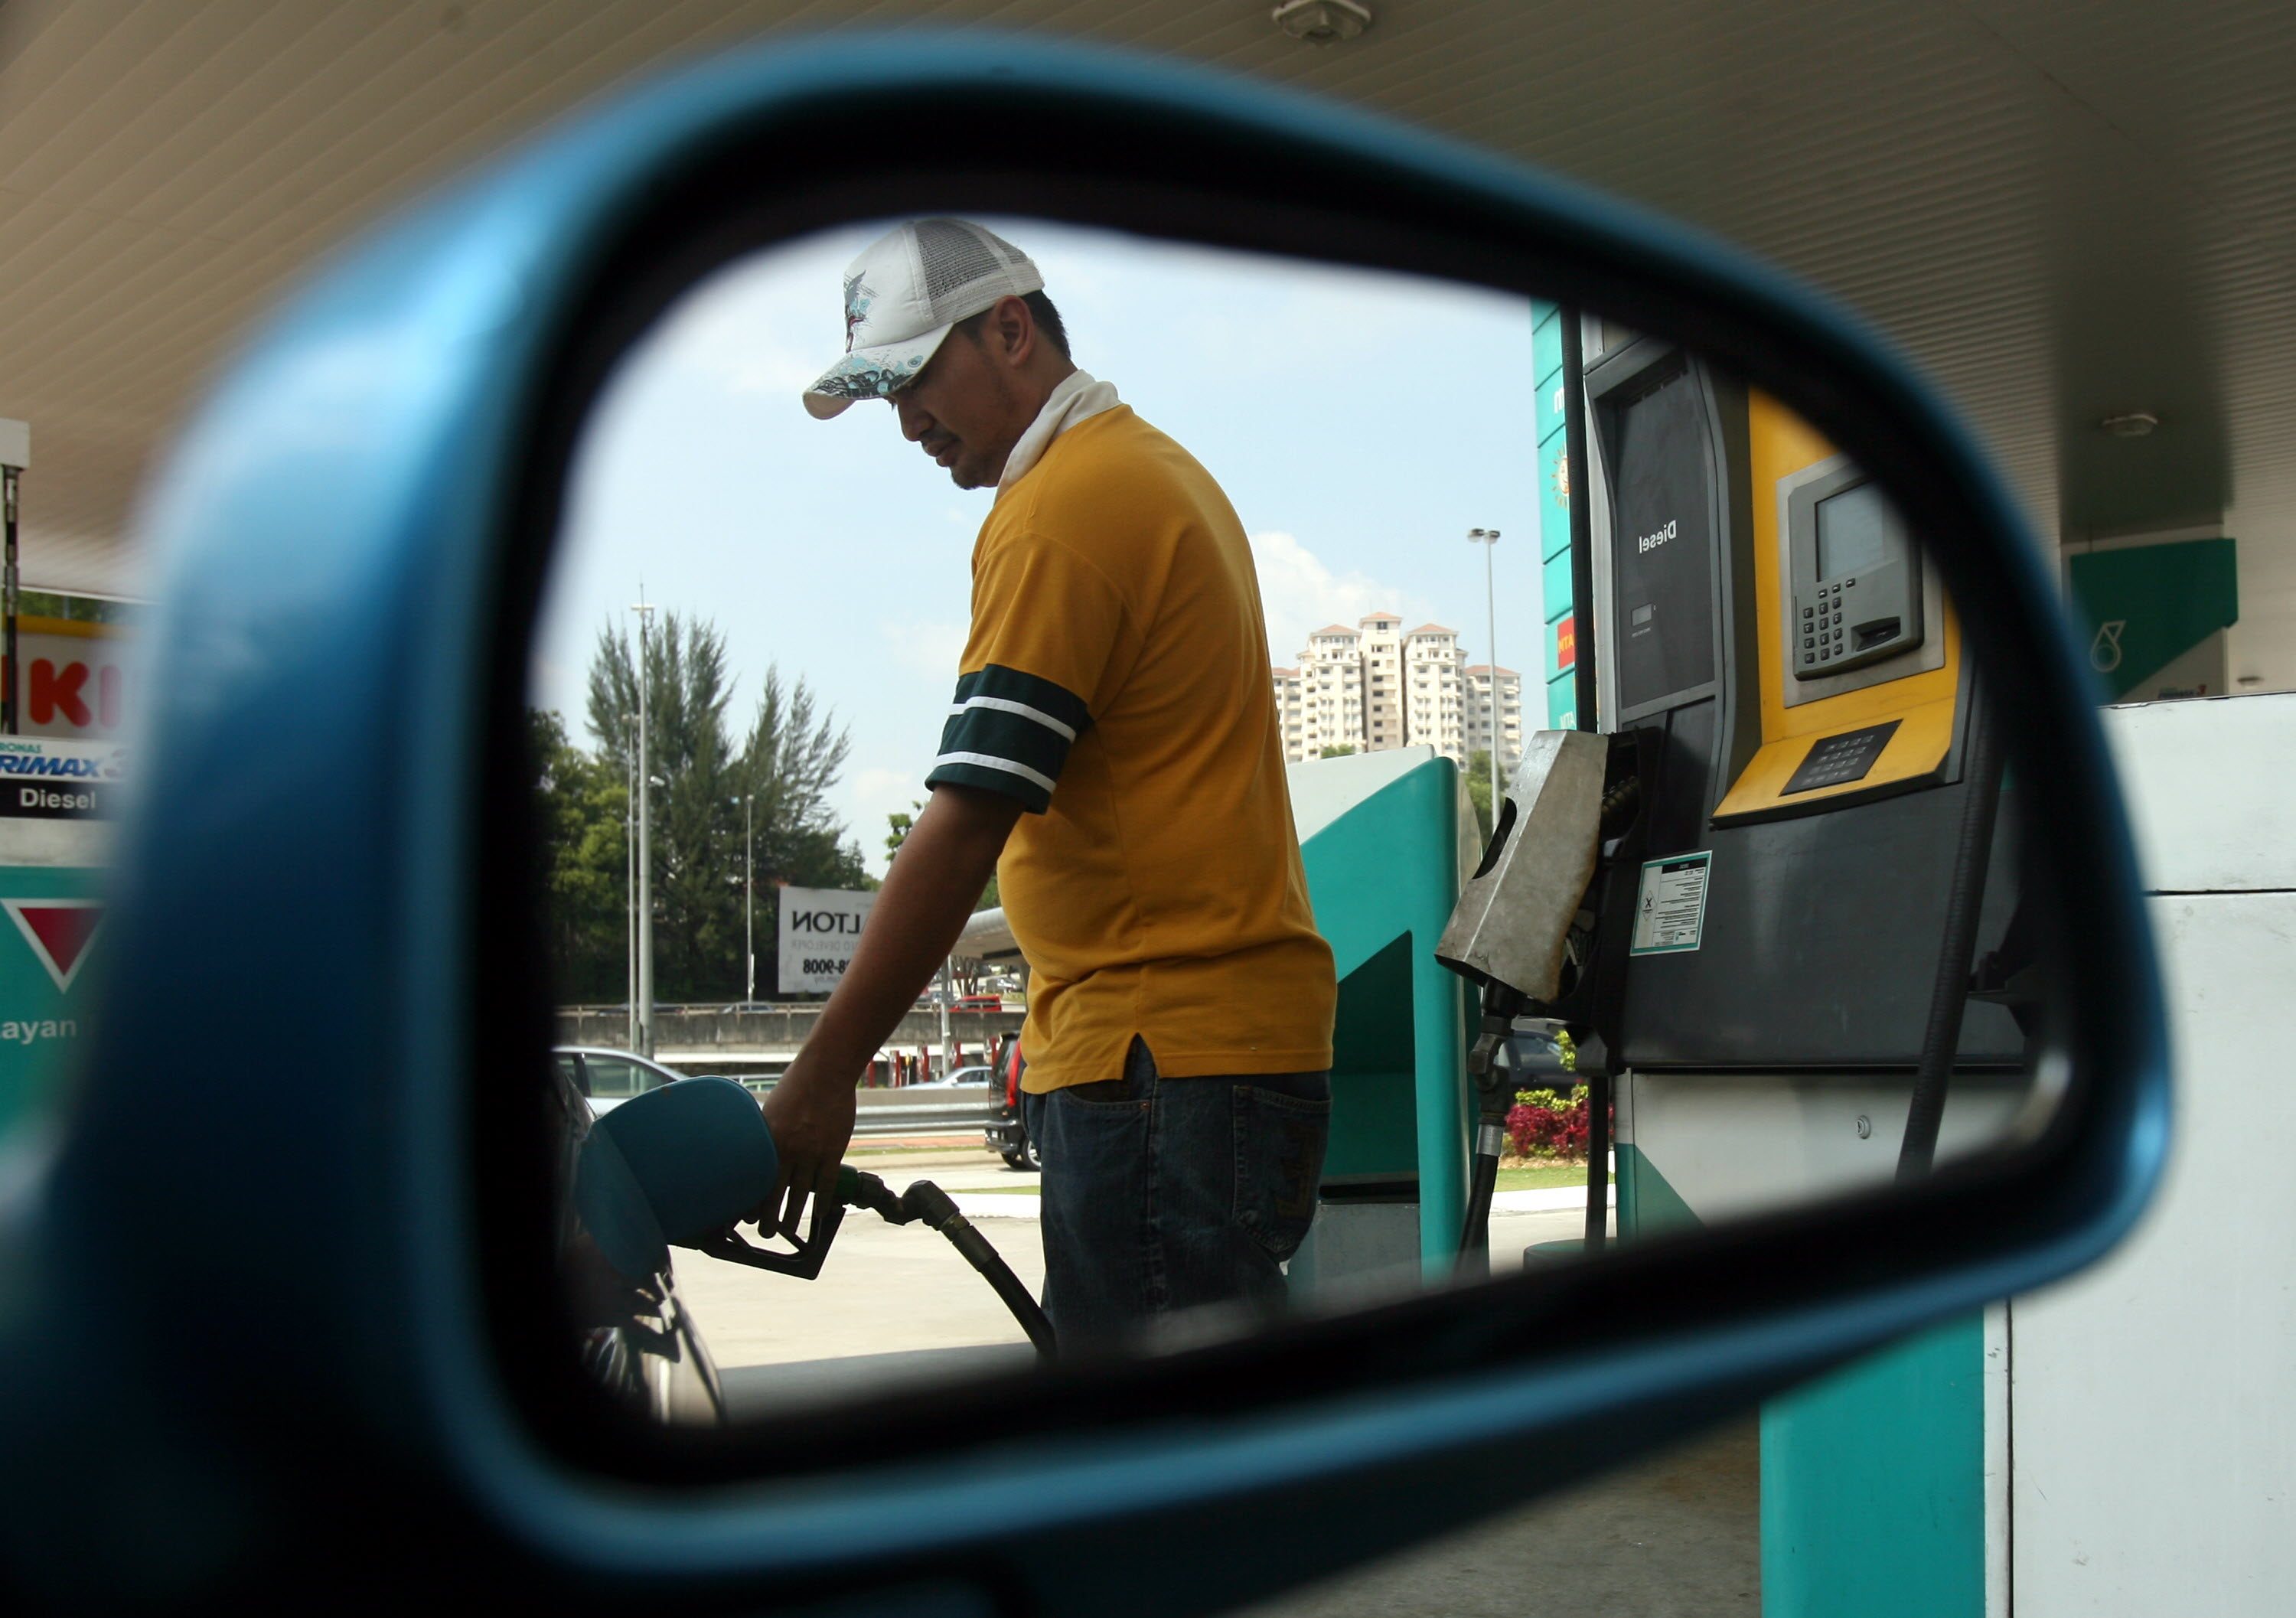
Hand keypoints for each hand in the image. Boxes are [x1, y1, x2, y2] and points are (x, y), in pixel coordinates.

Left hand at [756, 1051, 858, 1239]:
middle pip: (776, 1192)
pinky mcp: (833, 1150)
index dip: (751, 1201)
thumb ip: (766, 1133)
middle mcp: (789, 1149)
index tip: (746, 1218)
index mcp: (770, 1139)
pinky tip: (819, 1214)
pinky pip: (826, 1182)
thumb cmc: (796, 1086)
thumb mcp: (771, 1110)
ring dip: (794, 1216)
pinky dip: (823, 1200)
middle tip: (766, 1234)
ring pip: (801, 1193)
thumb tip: (759, 1149)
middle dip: (769, 1217)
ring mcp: (812, 1151)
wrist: (826, 1072)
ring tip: (789, 1231)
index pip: (757, 1180)